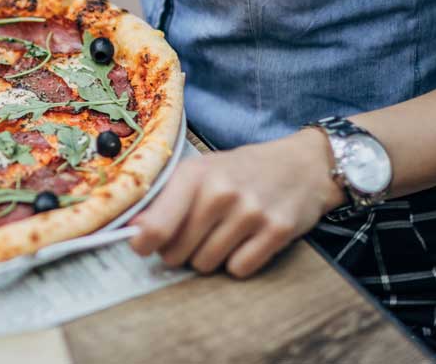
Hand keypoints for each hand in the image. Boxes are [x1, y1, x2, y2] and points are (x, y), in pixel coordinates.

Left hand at [130, 129, 343, 277]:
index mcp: (194, 175)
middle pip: (178, 252)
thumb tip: (134, 230)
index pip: (156, 226)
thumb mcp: (199, 172)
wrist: (301, 165)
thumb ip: (165, 199)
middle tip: (194, 235)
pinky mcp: (277, 231)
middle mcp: (221, 192)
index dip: (143, 243)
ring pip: (206, 264)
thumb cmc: (239, 171)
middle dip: (180, 251)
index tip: (142, 247)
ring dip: (209, 257)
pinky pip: (239, 269)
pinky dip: (238, 262)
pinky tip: (245, 240)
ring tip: (222, 234)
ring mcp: (251, 212)